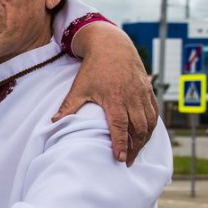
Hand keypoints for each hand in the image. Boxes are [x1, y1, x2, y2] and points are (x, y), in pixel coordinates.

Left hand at [53, 22, 156, 164]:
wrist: (111, 45)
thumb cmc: (93, 67)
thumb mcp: (79, 87)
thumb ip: (69, 106)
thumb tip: (53, 122)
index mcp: (115, 99)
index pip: (120, 127)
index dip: (121, 144)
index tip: (120, 159)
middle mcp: (132, 98)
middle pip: (138, 128)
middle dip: (134, 147)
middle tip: (127, 162)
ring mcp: (142, 94)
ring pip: (149, 122)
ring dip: (144, 139)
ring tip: (136, 152)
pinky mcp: (148, 90)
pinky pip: (154, 112)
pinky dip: (151, 126)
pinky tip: (145, 135)